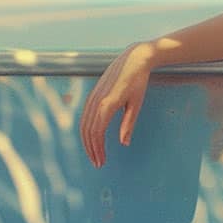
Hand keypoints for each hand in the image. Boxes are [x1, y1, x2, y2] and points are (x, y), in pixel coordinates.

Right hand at [80, 42, 155, 167]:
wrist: (133, 59)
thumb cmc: (138, 81)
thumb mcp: (136, 104)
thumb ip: (128, 124)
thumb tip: (124, 143)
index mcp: (107, 105)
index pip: (97, 133)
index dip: (98, 149)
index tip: (102, 162)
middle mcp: (96, 101)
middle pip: (87, 131)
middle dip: (91, 149)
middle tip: (98, 163)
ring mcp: (92, 97)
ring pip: (84, 124)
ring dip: (87, 141)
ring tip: (95, 154)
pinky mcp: (92, 95)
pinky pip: (85, 116)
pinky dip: (87, 130)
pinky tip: (93, 138)